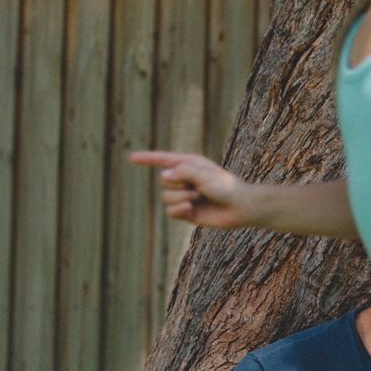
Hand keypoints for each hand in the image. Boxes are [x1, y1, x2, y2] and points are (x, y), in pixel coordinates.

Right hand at [130, 150, 255, 228]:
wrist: (240, 207)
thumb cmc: (226, 187)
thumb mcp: (203, 174)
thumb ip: (182, 171)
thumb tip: (163, 176)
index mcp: (188, 164)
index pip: (162, 159)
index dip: (146, 158)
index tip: (130, 158)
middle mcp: (184, 179)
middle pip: (164, 180)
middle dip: (178, 184)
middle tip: (199, 188)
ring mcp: (184, 195)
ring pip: (166, 197)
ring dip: (181, 198)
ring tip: (198, 198)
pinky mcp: (186, 212)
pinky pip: (170, 212)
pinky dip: (179, 210)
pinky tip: (192, 209)